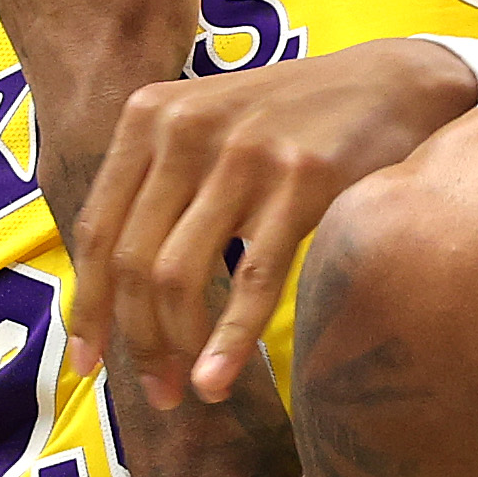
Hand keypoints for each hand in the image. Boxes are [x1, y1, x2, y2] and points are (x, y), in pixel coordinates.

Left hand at [65, 41, 477, 406]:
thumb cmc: (292, 121)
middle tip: (155, 393)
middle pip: (134, 260)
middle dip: (137, 341)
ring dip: (176, 348)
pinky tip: (218, 381)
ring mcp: (243, 152)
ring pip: (179, 275)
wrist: (392, 83)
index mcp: (149, 115)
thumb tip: (111, 291)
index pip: (97, 228)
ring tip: (190, 391)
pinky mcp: (301, 179)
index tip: (85, 364)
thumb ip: (157, 182)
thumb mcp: (207, 124)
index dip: (88, 306)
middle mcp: (185, 128)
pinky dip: (227, 341)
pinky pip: (252, 279)